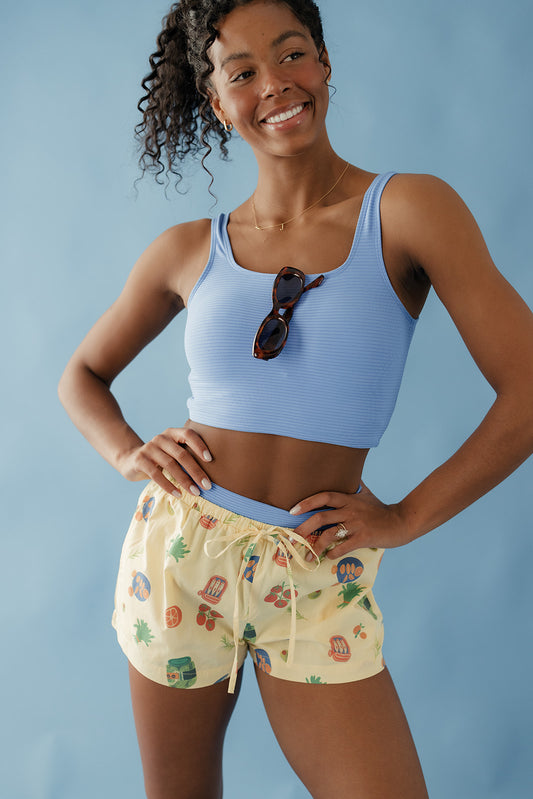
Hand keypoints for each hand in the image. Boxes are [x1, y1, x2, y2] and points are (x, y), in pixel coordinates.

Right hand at [118, 427, 212, 496]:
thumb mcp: (173, 452)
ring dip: (185, 480)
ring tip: (195, 492)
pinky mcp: (140, 460)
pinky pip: (156, 474)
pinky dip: (168, 485)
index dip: (200, 445)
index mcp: (172, 433)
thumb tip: (212, 474)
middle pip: (182, 454)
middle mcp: (161, 438)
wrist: (131, 459)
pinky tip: (178, 494)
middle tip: (207, 486)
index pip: (188, 434)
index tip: (210, 460)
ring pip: (170, 465)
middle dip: (196, 471)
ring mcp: (149, 448)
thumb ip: (187, 456)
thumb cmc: (161, 458)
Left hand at [291, 482, 411, 558]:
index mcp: (348, 498)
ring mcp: (357, 524)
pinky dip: (333, 553)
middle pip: (321, 518)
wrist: (401, 521)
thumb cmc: (380, 509)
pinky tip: (328, 557)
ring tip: (308, 556)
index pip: (324, 496)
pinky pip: (344, 547)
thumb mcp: (366, 493)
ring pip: (330, 535)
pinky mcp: (364, 538)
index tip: (292, 511)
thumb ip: (353, 485)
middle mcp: (350, 510)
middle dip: (303, 529)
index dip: (307, 502)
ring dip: (316, 547)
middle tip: (291, 538)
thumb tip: (345, 471)